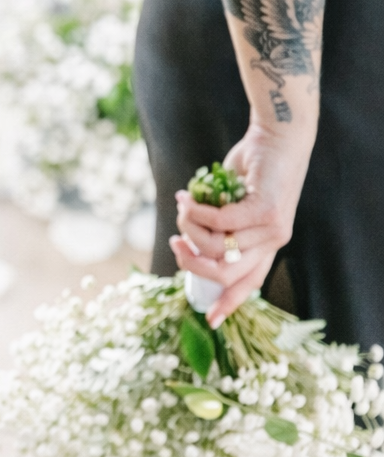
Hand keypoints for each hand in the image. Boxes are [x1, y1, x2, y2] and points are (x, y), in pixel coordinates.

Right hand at [169, 123, 312, 326]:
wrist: (279, 137)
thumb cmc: (253, 168)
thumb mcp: (234, 203)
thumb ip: (218, 225)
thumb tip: (187, 240)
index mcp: (266, 245)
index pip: (249, 283)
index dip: (228, 303)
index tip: (210, 320)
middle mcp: (273, 242)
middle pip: (225, 273)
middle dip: (191, 262)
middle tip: (175, 241)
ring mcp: (272, 228)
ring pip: (218, 247)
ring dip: (189, 228)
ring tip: (183, 206)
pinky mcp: (266, 209)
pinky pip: (220, 221)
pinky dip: (196, 211)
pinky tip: (186, 197)